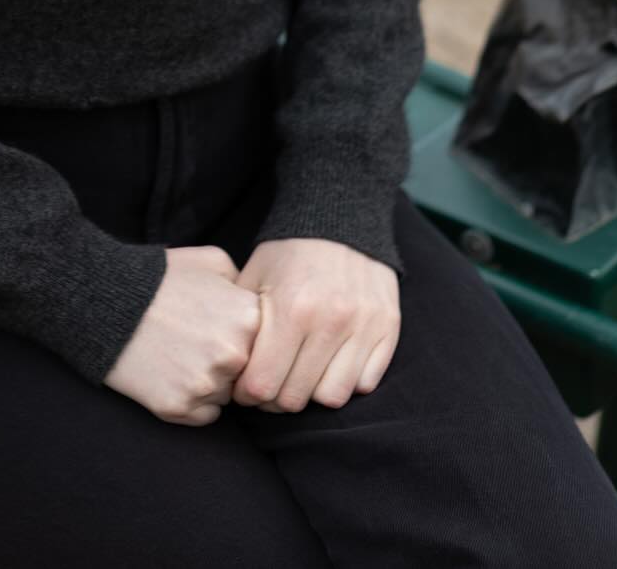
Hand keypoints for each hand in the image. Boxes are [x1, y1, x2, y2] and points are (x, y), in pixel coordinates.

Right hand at [103, 244, 262, 425]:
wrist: (107, 301)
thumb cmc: (162, 277)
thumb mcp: (212, 260)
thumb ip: (245, 283)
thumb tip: (259, 306)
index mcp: (248, 318)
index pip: (269, 342)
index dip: (245, 336)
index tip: (222, 327)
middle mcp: (235, 354)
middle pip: (249, 371)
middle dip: (230, 361)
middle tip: (199, 341)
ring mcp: (208, 384)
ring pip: (227, 395)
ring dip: (212, 382)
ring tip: (181, 353)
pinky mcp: (181, 408)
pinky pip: (205, 415)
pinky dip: (193, 401)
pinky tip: (172, 373)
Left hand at [228, 237, 399, 412]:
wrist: (340, 216)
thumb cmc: (290, 251)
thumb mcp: (255, 275)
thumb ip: (242, 322)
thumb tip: (228, 365)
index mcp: (291, 308)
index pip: (263, 384)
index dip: (248, 393)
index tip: (245, 386)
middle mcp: (330, 321)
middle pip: (296, 398)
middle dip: (276, 399)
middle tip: (272, 383)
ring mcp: (363, 326)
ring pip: (333, 397)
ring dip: (313, 393)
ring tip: (302, 375)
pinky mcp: (387, 328)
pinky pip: (366, 382)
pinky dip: (347, 380)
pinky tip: (331, 362)